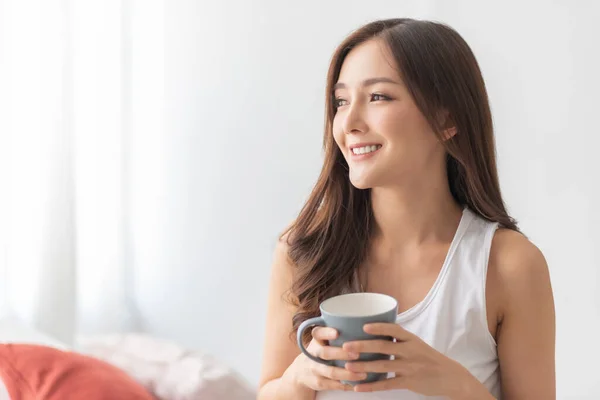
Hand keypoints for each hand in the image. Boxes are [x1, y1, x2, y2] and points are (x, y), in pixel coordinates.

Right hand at [283, 326, 368, 391]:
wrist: (301, 372)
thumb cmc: (321, 350)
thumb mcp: (323, 340)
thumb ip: (338, 331)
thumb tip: (366, 321)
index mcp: (316, 339)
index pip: (318, 333)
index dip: (326, 332)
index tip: (337, 332)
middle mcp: (313, 353)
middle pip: (325, 353)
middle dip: (341, 354)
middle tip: (357, 354)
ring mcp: (315, 369)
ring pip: (330, 372)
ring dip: (347, 373)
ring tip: (363, 374)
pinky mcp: (318, 383)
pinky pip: (333, 385)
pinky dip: (346, 385)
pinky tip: (358, 385)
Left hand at [342, 323, 482, 397]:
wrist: (450, 377)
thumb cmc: (428, 358)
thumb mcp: (416, 343)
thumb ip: (398, 339)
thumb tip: (374, 330)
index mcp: (411, 339)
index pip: (394, 329)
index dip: (379, 327)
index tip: (363, 326)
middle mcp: (410, 351)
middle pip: (383, 346)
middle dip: (363, 346)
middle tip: (346, 346)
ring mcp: (409, 367)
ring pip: (383, 366)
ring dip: (363, 366)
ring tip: (347, 367)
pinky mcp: (409, 382)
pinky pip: (387, 384)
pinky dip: (372, 386)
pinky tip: (359, 387)